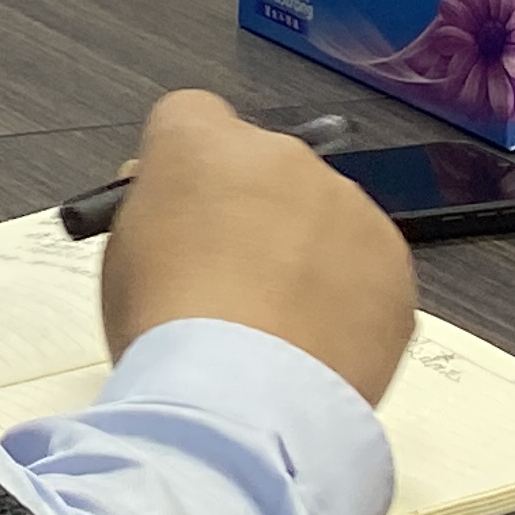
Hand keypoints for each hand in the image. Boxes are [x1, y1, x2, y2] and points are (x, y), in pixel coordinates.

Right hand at [97, 91, 414, 408]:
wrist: (241, 399)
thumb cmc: (169, 330)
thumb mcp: (123, 256)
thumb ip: (154, 210)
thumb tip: (176, 205)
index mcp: (200, 142)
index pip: (192, 116)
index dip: (187, 164)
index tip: (186, 205)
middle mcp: (278, 155)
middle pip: (265, 166)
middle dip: (254, 208)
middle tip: (234, 277)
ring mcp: (343, 202)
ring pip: (323, 214)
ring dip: (306, 252)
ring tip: (277, 326)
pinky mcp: (391, 258)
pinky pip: (367, 264)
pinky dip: (348, 295)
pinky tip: (316, 342)